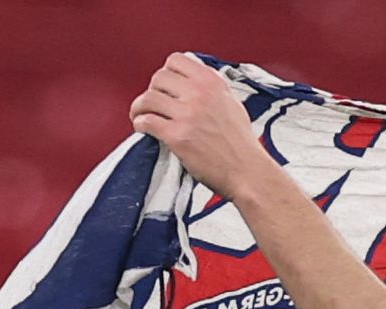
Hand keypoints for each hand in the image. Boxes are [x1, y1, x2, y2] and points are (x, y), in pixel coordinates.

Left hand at [130, 52, 271, 198]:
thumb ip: (211, 89)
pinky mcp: (177, 137)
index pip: (176, 60)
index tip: (165, 86)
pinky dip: (139, 123)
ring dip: (139, 107)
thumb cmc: (241, 143)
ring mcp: (187, 115)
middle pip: (158, 78)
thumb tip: (192, 82)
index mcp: (212, 83)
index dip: (166, 73)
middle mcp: (199, 94)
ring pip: (148, 98)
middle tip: (153, 104)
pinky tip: (142, 128)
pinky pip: (147, 121)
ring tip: (140, 115)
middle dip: (152, 90)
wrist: (246, 171)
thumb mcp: (231, 103)